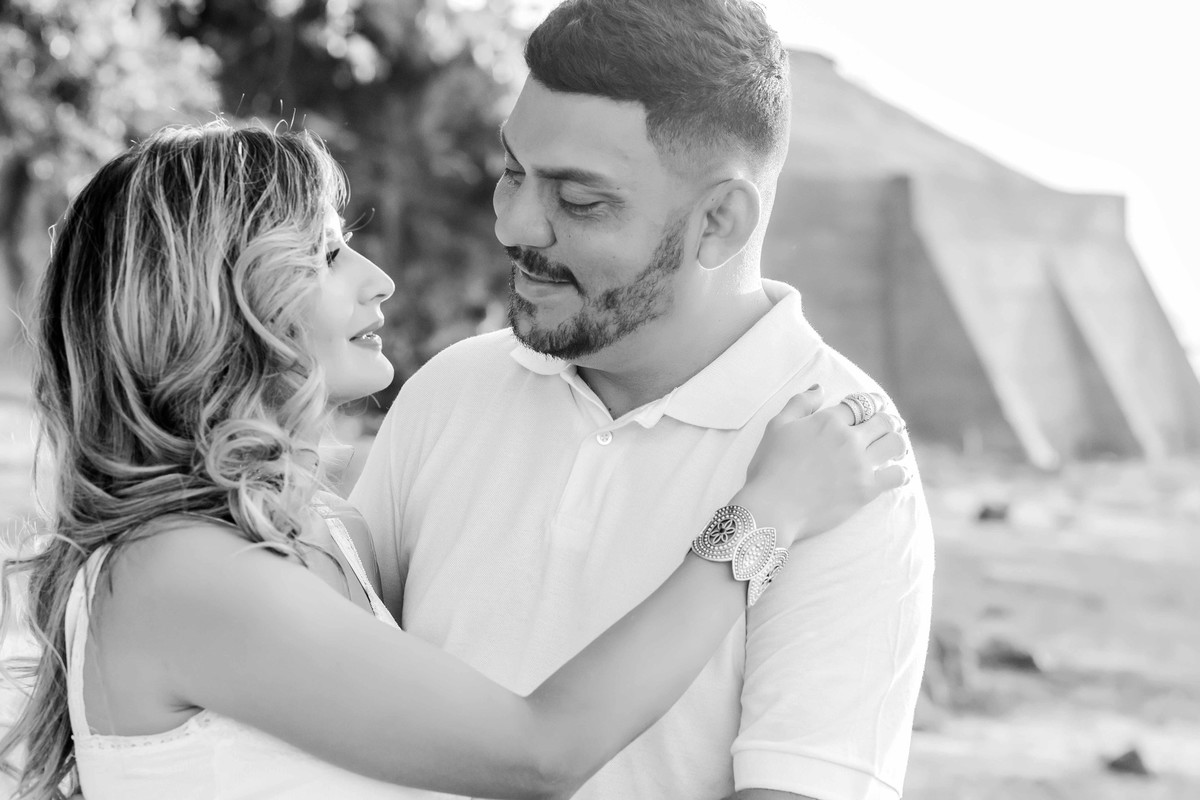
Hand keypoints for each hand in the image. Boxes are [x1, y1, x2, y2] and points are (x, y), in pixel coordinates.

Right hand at [733, 385, 907, 545]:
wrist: (773, 507)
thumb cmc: (770, 467)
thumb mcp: (777, 426)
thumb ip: (799, 403)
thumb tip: (819, 388)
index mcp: (828, 421)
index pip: (859, 404)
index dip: (870, 402)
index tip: (875, 405)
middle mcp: (849, 439)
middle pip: (883, 421)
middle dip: (888, 420)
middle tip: (890, 424)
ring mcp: (860, 464)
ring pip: (895, 444)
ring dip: (896, 441)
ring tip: (893, 445)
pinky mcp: (866, 489)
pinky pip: (897, 476)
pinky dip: (901, 472)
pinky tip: (897, 472)